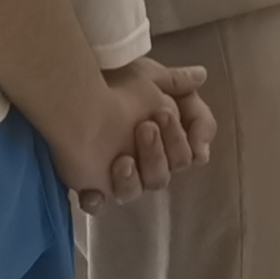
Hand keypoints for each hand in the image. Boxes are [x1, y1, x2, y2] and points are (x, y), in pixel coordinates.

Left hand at [58, 56, 211, 203]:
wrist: (79, 100)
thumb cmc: (116, 85)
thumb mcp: (151, 77)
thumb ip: (177, 82)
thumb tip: (201, 75)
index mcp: (165, 133)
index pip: (194, 145)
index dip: (198, 139)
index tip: (197, 141)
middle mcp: (149, 155)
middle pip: (178, 164)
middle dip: (169, 146)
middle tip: (147, 126)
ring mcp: (124, 173)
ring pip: (151, 184)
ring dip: (144, 167)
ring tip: (123, 156)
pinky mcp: (97, 186)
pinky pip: (102, 202)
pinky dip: (98, 199)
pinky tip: (94, 190)